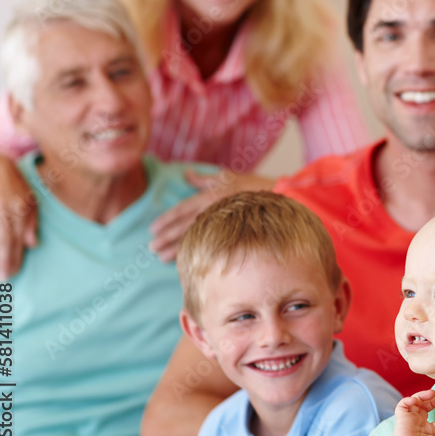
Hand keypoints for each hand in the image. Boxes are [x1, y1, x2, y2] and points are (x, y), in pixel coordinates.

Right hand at [0, 154, 36, 279]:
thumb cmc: (12, 182)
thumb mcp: (30, 199)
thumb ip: (31, 222)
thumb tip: (32, 245)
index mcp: (19, 208)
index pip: (17, 238)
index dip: (15, 256)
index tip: (14, 271)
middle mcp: (2, 210)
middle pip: (2, 240)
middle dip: (3, 261)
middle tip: (4, 277)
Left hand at [149, 169, 274, 260]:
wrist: (283, 199)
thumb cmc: (255, 187)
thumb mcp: (229, 177)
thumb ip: (205, 179)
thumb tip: (186, 174)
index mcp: (210, 197)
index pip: (182, 210)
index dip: (166, 220)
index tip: (152, 229)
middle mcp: (213, 211)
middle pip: (184, 227)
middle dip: (166, 238)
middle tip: (152, 248)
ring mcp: (224, 225)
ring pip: (195, 238)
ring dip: (176, 249)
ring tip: (161, 258)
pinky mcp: (233, 236)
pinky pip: (211, 246)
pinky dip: (197, 253)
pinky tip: (186, 261)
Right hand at [387, 390, 434, 435]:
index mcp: (429, 428)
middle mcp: (420, 421)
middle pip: (427, 405)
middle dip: (434, 401)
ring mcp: (411, 419)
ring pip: (416, 401)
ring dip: (423, 395)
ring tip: (431, 393)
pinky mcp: (402, 418)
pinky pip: (403, 405)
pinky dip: (408, 399)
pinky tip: (415, 400)